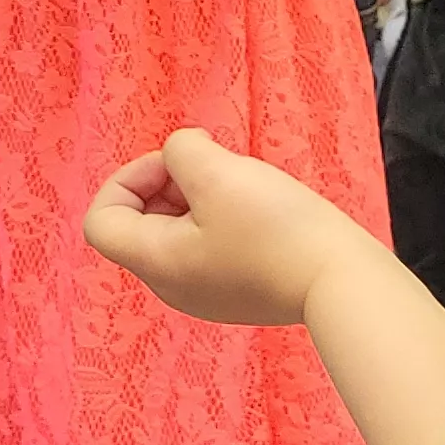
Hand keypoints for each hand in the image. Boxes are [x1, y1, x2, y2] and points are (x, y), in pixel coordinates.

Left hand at [85, 127, 382, 328]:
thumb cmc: (277, 229)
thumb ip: (181, 151)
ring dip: (198, 195)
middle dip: (168, 182)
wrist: (342, 281)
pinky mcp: (238, 291)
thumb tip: (181, 154)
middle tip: (215, 169)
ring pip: (177, 230)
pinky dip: (221, 216)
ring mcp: (206, 293)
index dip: (128, 178)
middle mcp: (172, 286)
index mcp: (156, 263)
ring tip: (242, 186)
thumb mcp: (219, 173)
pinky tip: (260, 209)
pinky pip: (208, 244)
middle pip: (140, 223)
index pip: (102, 220)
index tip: (176, 165)